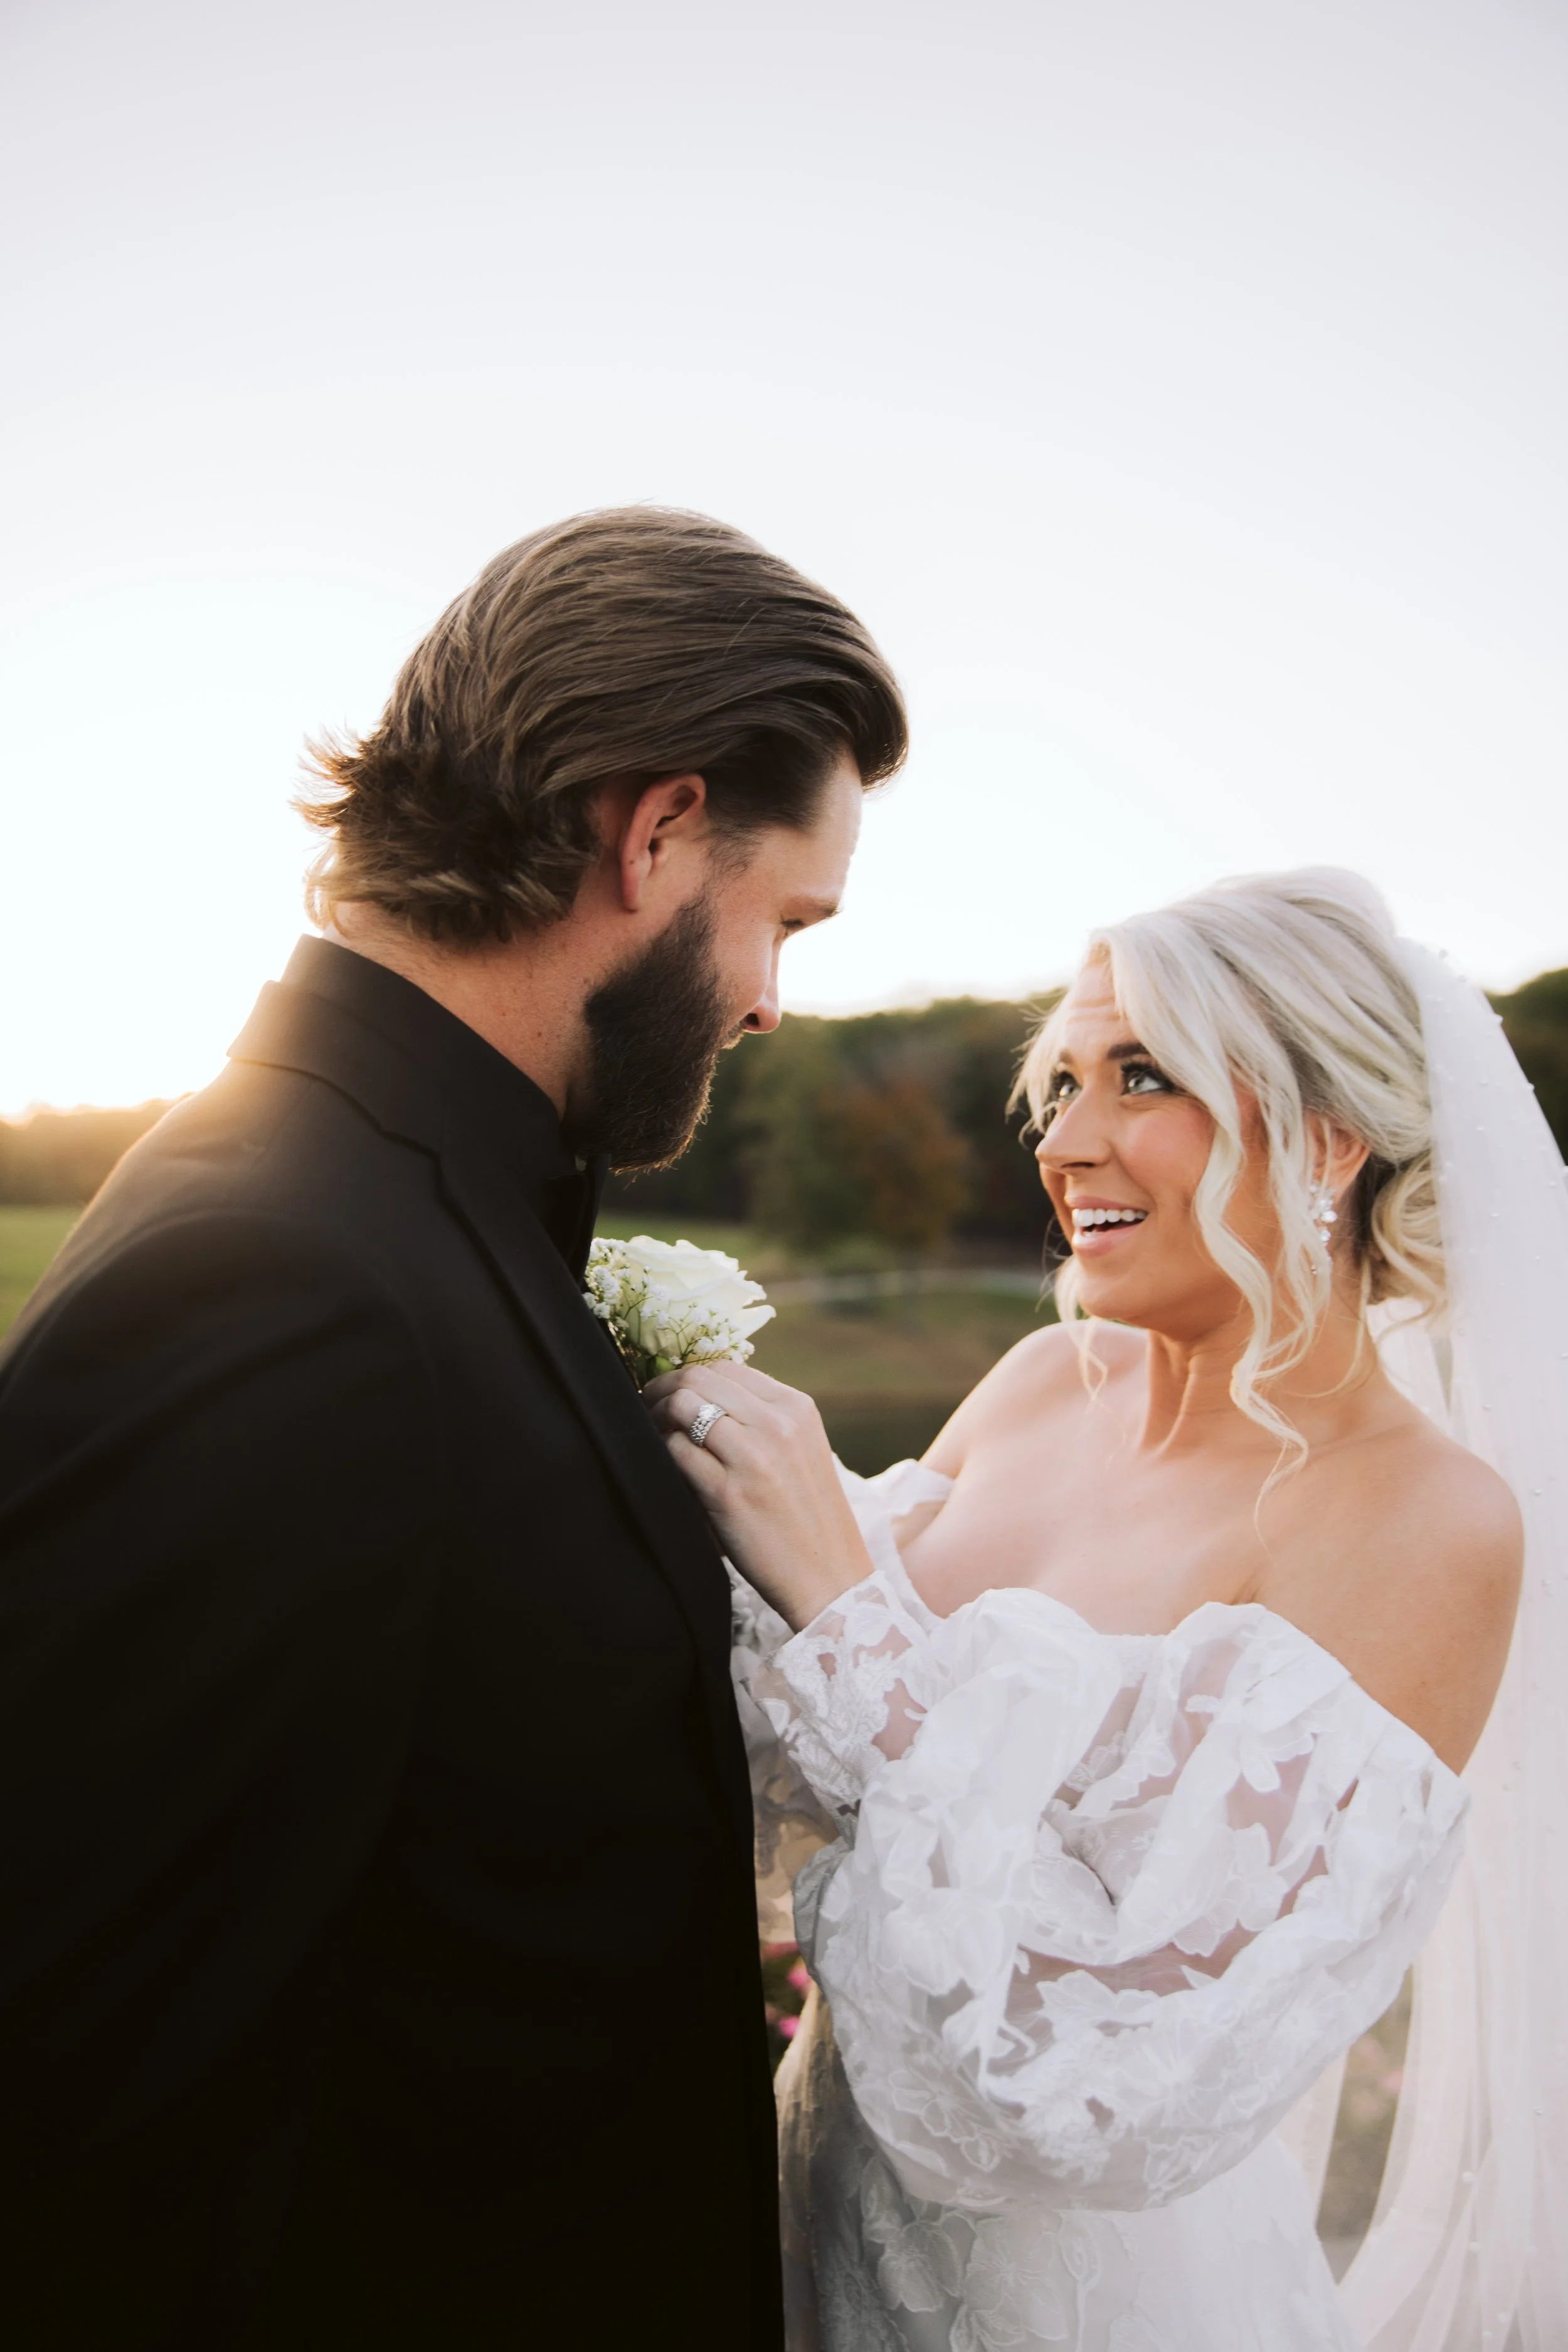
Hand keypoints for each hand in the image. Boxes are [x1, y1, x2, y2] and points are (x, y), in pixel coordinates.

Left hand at [645, 1361, 873, 1630]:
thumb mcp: (801, 1451)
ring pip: (682, 1407)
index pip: (725, 1366)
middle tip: (646, 1409)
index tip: (670, 1393)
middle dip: (662, 1389)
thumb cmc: (806, 1517)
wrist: (830, 1578)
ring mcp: (753, 1458)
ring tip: (651, 1435)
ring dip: (656, 1417)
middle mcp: (778, 1425)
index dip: (688, 1376)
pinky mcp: (728, 1494)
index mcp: (796, 1408)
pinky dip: (661, 1453)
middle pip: (698, 1378)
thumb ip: (762, 1419)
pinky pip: (676, 1452)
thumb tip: (700, 1394)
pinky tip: (663, 1466)